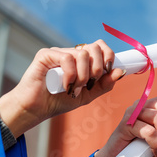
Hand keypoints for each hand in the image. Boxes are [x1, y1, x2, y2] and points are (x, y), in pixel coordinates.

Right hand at [0, 40, 123, 137]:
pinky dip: (70, 75)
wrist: (36, 110)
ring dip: (83, 76)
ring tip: (74, 88)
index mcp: (81, 60)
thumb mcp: (88, 95)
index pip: (100, 47)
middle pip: (95, 47)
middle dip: (97, 68)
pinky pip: (67, 58)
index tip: (107, 72)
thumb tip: (120, 71)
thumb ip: (104, 84)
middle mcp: (71, 53)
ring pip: (82, 54)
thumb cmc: (58, 101)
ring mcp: (58, 52)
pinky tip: (64, 85)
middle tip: (89, 84)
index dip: (108, 57)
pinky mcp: (46, 54)